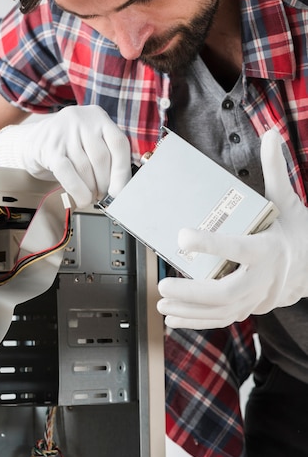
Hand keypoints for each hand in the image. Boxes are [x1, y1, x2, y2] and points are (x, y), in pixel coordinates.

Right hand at [0, 105, 131, 207]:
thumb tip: (121, 185)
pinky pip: (68, 173)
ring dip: (91, 188)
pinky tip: (82, 199)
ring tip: (91, 196)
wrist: (31, 141)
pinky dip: (78, 190)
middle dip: (105, 183)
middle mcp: (81, 120)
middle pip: (101, 157)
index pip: (118, 143)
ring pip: (85, 167)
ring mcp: (64, 132)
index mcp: (98, 116)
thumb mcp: (89, 140)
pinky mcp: (49, 148)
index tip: (121, 190)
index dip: (123, 170)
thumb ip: (107, 155)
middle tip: (103, 195)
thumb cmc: (67, 145)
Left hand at [157, 129, 307, 328]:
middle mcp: (264, 278)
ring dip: (190, 310)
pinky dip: (198, 321)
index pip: (238, 248)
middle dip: (193, 292)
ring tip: (162, 304)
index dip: (211, 244)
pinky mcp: (251, 308)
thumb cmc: (298, 232)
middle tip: (164, 285)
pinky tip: (173, 320)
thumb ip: (276, 170)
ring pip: (223, 311)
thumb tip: (271, 134)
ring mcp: (258, 298)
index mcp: (270, 248)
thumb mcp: (288, 201)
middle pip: (228, 291)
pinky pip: (223, 318)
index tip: (183, 236)